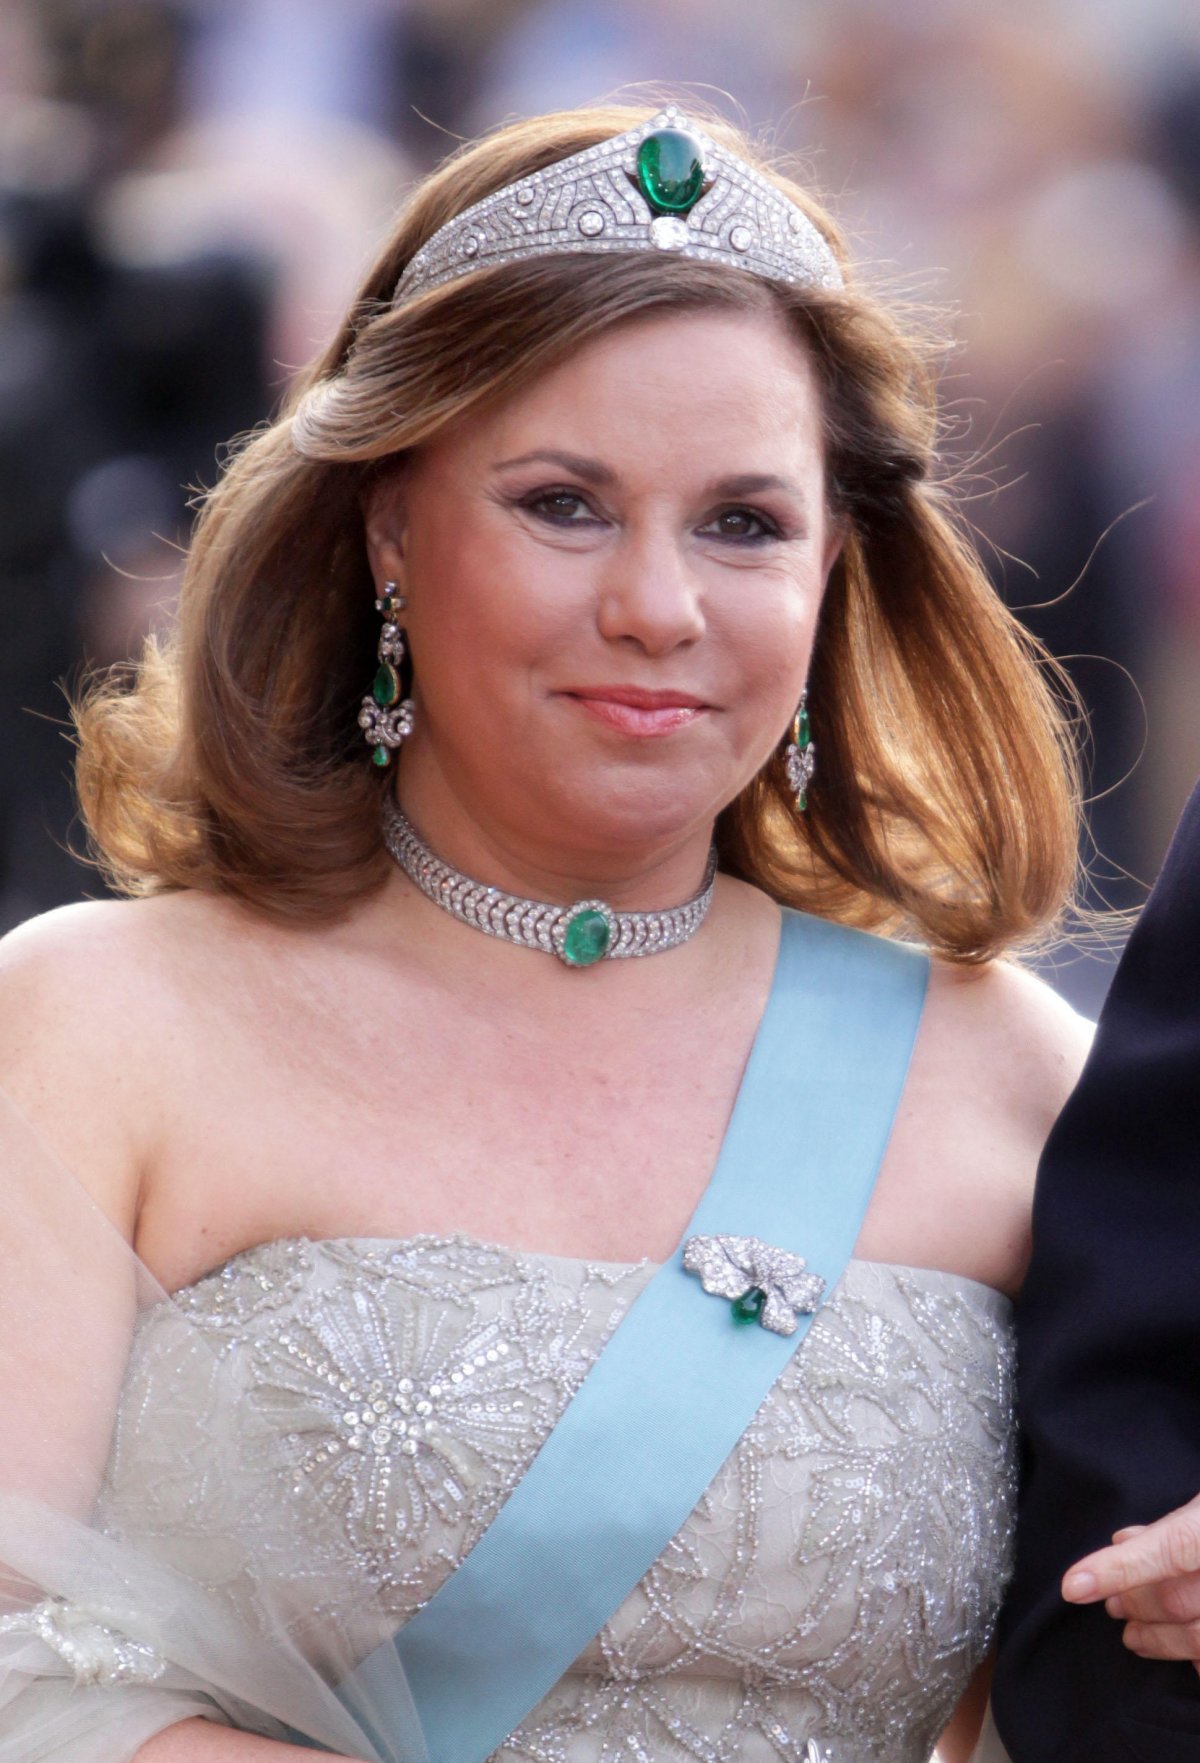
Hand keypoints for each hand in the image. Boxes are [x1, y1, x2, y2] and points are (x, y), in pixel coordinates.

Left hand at [1062, 1492, 1199, 1670]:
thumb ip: (1175, 1524)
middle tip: (1110, 1604)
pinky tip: (1185, 1652)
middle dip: (1134, 1601)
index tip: (1075, 1586)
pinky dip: (1197, 1656)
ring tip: (1132, 1632)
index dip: (1119, 1570)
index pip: (1169, 1549)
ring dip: (1158, 1636)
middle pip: (1179, 1597)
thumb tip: (1123, 1542)